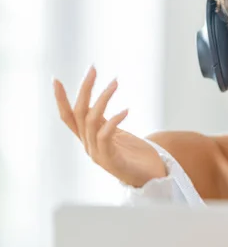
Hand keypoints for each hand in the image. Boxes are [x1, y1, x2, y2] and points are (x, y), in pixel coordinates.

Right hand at [53, 66, 165, 187]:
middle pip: (79, 113)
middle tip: (93, 69)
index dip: (61, 99)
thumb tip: (101, 98)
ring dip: (103, 99)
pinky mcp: (111, 160)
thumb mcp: (117, 133)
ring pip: (92, 121)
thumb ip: (105, 121)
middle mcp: (89, 145)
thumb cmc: (136, 155)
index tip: (55, 79)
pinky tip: (126, 110)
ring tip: (114, 83)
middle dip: (85, 89)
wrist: (152, 177)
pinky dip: (114, 121)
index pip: (69, 117)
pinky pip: (106, 137)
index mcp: (88, 139)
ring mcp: (98, 154)